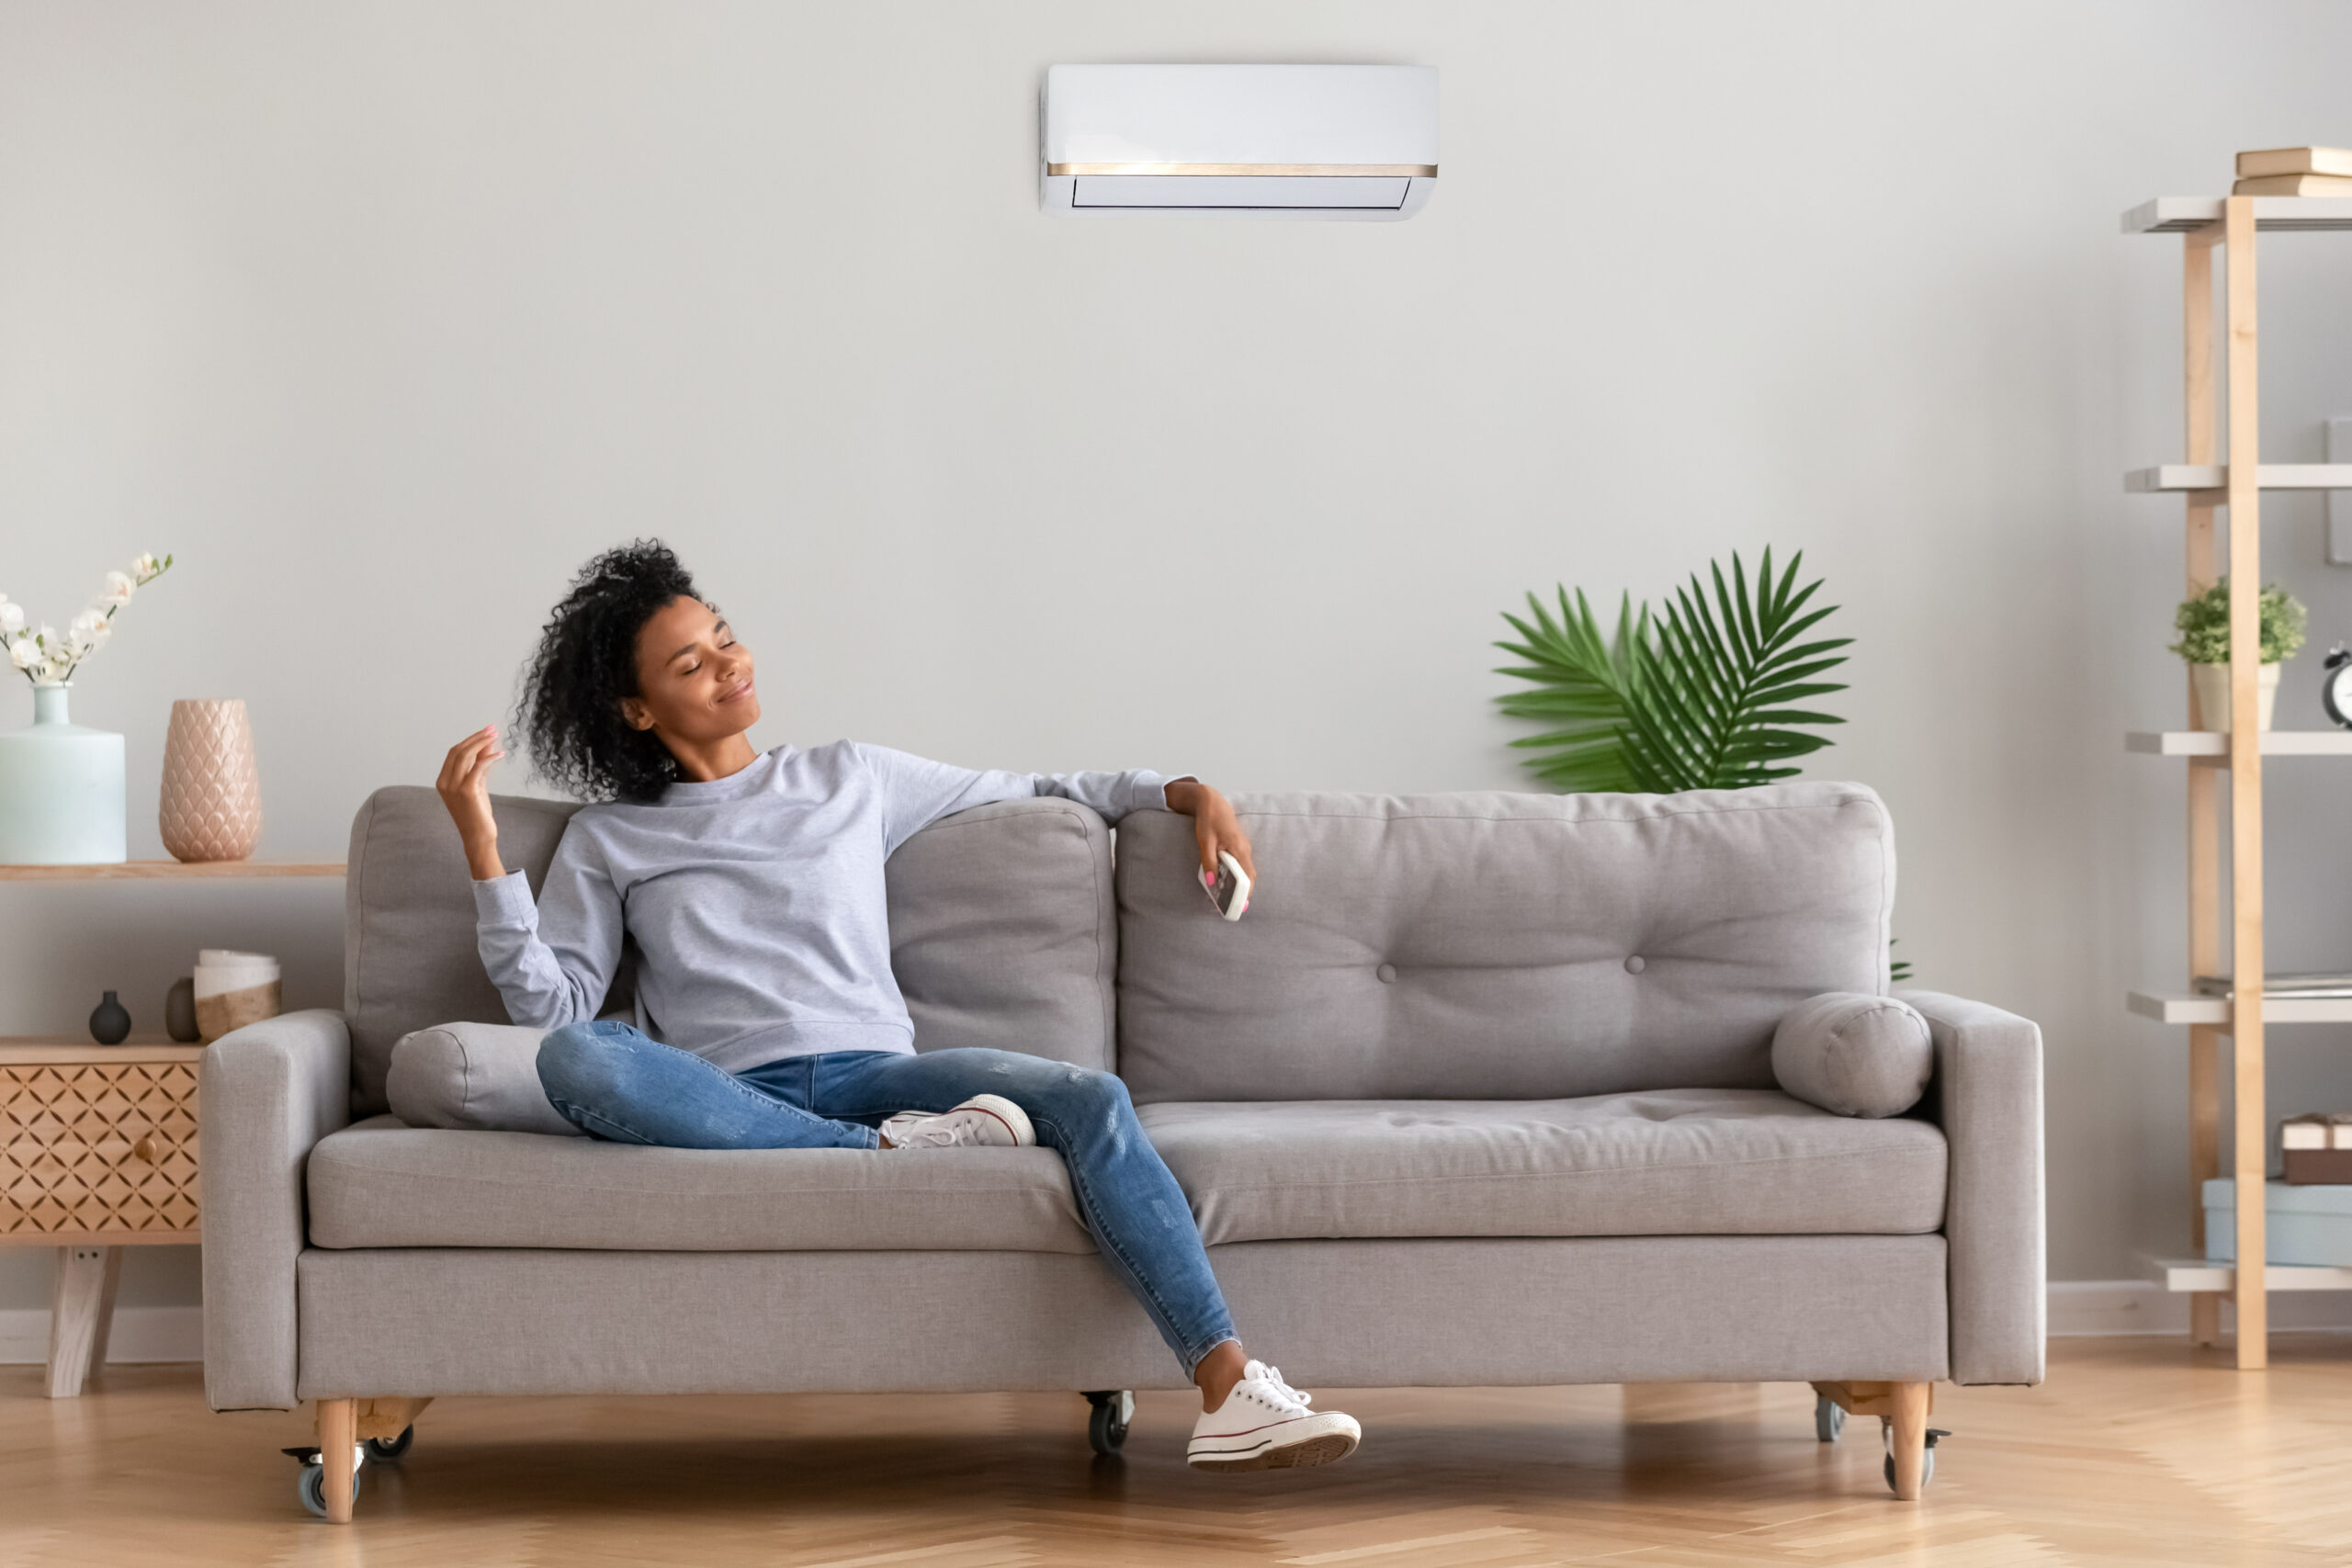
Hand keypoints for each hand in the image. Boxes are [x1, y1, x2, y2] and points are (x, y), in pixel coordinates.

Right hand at [435, 724, 507, 880]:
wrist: (478, 837)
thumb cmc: (477, 814)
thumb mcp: (477, 786)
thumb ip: (479, 766)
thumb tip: (486, 745)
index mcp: (443, 781)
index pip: (454, 752)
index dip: (470, 739)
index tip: (485, 731)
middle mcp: (445, 782)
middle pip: (458, 750)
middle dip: (476, 737)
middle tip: (492, 728)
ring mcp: (454, 787)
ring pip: (466, 755)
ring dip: (482, 742)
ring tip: (495, 735)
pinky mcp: (467, 791)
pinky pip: (478, 767)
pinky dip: (489, 757)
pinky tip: (500, 754)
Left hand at [1164, 778, 1255, 897]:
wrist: (1212, 802)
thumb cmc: (1209, 820)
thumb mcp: (1205, 842)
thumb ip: (1209, 862)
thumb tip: (1212, 882)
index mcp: (1239, 849)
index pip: (1248, 876)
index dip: (1247, 893)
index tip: (1242, 906)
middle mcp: (1245, 849)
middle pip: (1249, 877)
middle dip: (1244, 893)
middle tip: (1235, 908)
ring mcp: (1243, 848)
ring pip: (1246, 871)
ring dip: (1241, 885)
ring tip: (1229, 900)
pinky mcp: (1238, 847)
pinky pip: (1241, 865)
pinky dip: (1237, 876)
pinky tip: (1227, 883)